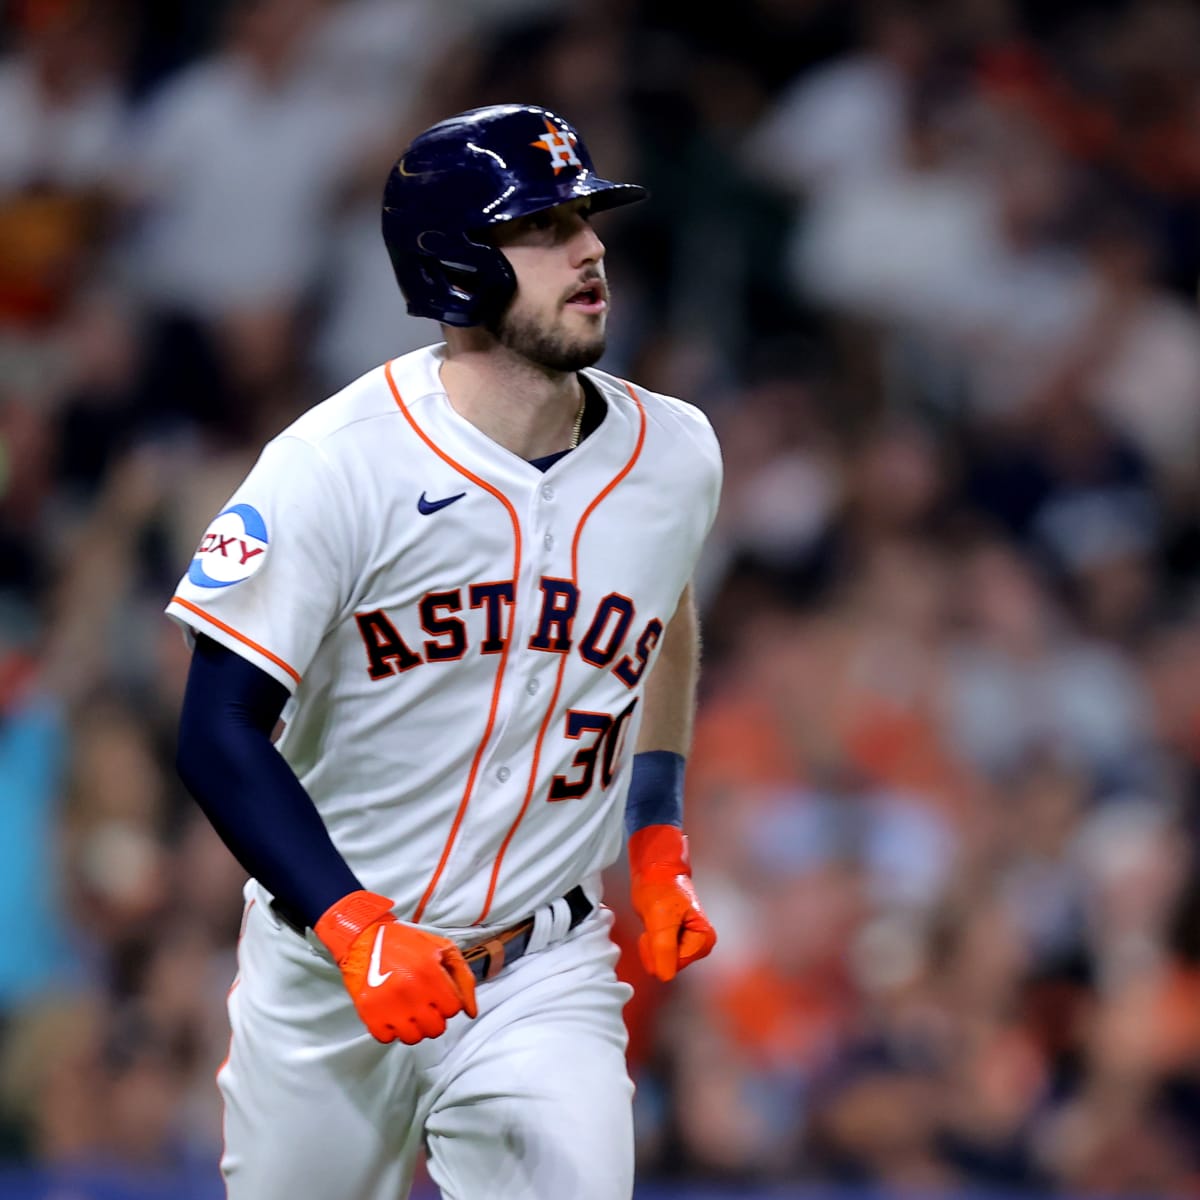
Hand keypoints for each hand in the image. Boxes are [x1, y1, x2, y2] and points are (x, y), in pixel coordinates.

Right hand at [314, 890, 477, 1043]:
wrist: (363, 938)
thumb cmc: (406, 943)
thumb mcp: (442, 949)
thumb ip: (463, 979)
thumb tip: (471, 1013)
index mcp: (429, 972)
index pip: (453, 1009)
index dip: (448, 1002)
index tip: (438, 993)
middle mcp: (409, 991)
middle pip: (435, 1028)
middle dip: (434, 1017)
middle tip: (424, 1003)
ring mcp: (387, 1005)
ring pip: (413, 1038)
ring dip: (413, 1026)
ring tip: (408, 1009)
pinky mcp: (368, 1013)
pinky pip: (387, 1038)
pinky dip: (390, 1029)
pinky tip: (391, 1012)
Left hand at [628, 825, 716, 981]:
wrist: (654, 870)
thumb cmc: (659, 887)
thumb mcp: (659, 918)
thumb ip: (664, 948)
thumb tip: (665, 976)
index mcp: (704, 939)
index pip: (675, 964)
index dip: (659, 948)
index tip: (658, 925)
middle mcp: (700, 944)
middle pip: (670, 965)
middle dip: (656, 947)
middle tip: (655, 922)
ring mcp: (688, 944)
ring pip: (662, 961)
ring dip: (651, 944)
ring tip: (655, 921)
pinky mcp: (676, 942)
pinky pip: (658, 954)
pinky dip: (650, 942)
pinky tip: (653, 925)